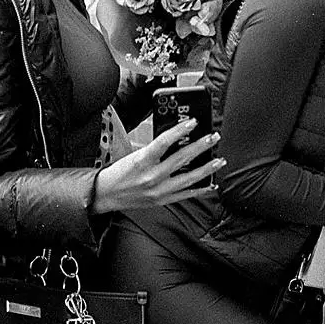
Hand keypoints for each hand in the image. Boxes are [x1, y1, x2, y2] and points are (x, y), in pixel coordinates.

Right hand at [91, 118, 224, 213]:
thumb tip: (174, 138)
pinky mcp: (163, 200)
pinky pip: (186, 194)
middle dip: (201, 146)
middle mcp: (152, 176)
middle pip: (182, 158)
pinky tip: (211, 184)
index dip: (180, 131)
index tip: (193, 123)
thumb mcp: (133, 155)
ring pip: (189, 178)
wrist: (105, 195)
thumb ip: (153, 148)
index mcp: (142, 161)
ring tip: (218, 160)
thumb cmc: (118, 173)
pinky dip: (200, 189)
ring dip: (206, 168)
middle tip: (213, 138)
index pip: (164, 142)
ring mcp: (159, 190)